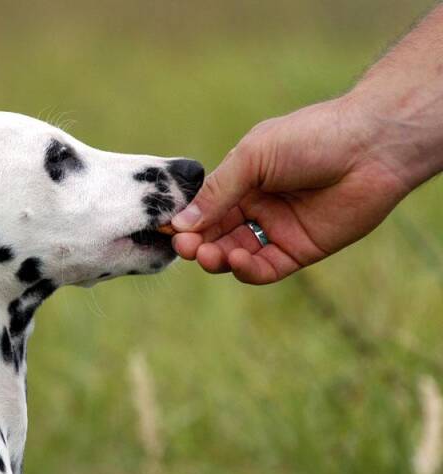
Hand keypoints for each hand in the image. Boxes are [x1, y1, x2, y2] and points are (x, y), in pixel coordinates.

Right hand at [171, 97, 412, 283]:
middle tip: (184, 247)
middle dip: (196, 243)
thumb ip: (217, 192)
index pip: (203, 208)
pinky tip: (237, 260)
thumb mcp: (253, 158)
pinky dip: (246, 270)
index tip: (167, 229)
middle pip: (214, 234)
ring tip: (207, 255)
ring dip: (216, 258)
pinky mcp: (299, 251)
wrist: (371, 147)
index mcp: (241, 180)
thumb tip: (179, 224)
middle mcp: (255, 206)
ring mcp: (276, 230)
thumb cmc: (310, 138)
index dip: (184, 221)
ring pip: (234, 254)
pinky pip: (264, 268)